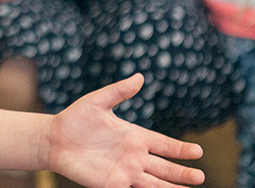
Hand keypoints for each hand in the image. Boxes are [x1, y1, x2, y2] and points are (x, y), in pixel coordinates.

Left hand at [45, 74, 203, 187]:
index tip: (198, 151)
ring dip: (171, 187)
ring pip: (154, 183)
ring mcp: (124, 172)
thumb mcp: (98, 101)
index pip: (164, 144)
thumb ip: (119, 91)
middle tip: (200, 176)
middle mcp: (134, 156)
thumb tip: (140, 77)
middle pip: (164, 167)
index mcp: (134, 136)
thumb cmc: (75, 118)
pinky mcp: (111, 184)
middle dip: (182, 172)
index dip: (180, 149)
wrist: (53, 138)